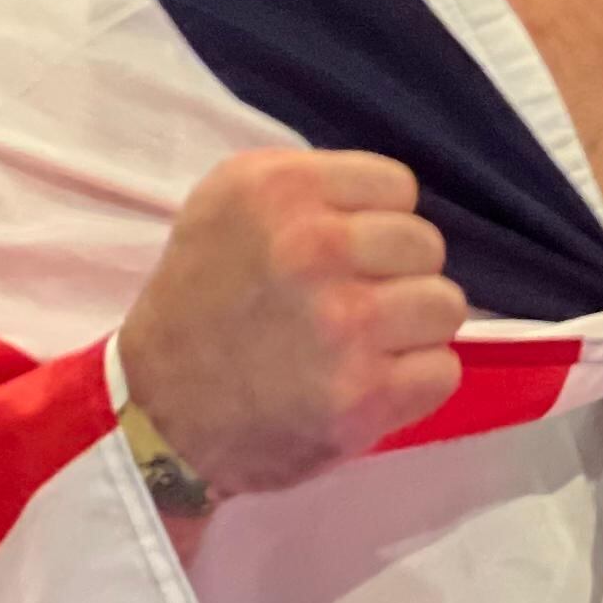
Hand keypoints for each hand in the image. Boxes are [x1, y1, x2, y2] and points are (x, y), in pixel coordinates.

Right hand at [117, 149, 467, 497]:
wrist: (156, 415)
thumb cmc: (202, 303)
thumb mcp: (228, 207)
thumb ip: (312, 189)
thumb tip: (396, 203)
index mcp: (276, 190)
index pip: (397, 186)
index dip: (375, 223)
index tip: (338, 255)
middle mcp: (311, 248)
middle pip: (426, 246)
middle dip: (395, 276)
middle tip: (344, 305)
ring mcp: (342, 323)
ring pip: (445, 306)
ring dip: (410, 331)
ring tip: (356, 346)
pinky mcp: (363, 393)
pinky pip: (443, 370)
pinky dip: (412, 383)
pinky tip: (364, 385)